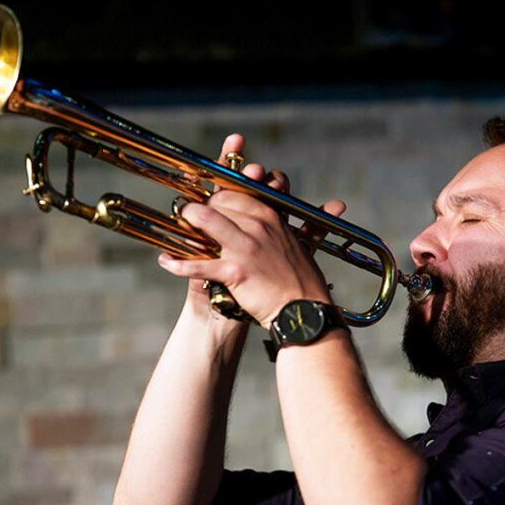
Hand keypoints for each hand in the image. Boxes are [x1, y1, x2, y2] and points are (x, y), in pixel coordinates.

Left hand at [160, 134, 345, 327]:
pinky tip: (166, 261)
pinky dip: (180, 264)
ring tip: (176, 221)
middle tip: (187, 211)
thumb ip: (315, 222)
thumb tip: (337, 205)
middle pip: (219, 202)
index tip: (207, 196)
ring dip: (186, 219)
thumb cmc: (304, 281)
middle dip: (201, 205)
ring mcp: (246, 247)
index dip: (219, 192)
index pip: (238, 191)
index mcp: (273, 216)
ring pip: (206, 221)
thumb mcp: (307, 244)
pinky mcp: (235, 271)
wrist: (303, 313)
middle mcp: (258, 226)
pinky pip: (201, 264)